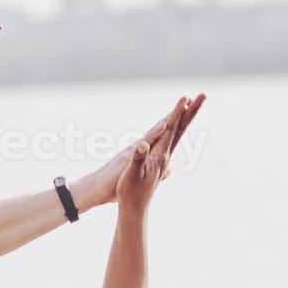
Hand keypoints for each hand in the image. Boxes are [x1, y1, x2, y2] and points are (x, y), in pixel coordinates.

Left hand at [75, 93, 205, 208]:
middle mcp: (142, 146)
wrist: (95, 190)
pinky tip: (166, 139)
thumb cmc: (110, 182)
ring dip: (173, 122)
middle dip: (181, 113)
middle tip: (193, 97)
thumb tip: (153, 142)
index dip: (178, 114)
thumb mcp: (127, 169)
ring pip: (161, 134)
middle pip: (166, 125)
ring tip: (184, 112)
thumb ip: (140, 154)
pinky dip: (163, 139)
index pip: (165, 126)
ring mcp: (140, 152)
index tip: (189, 99)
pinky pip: (155, 146)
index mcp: (143, 148)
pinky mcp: (137, 160)